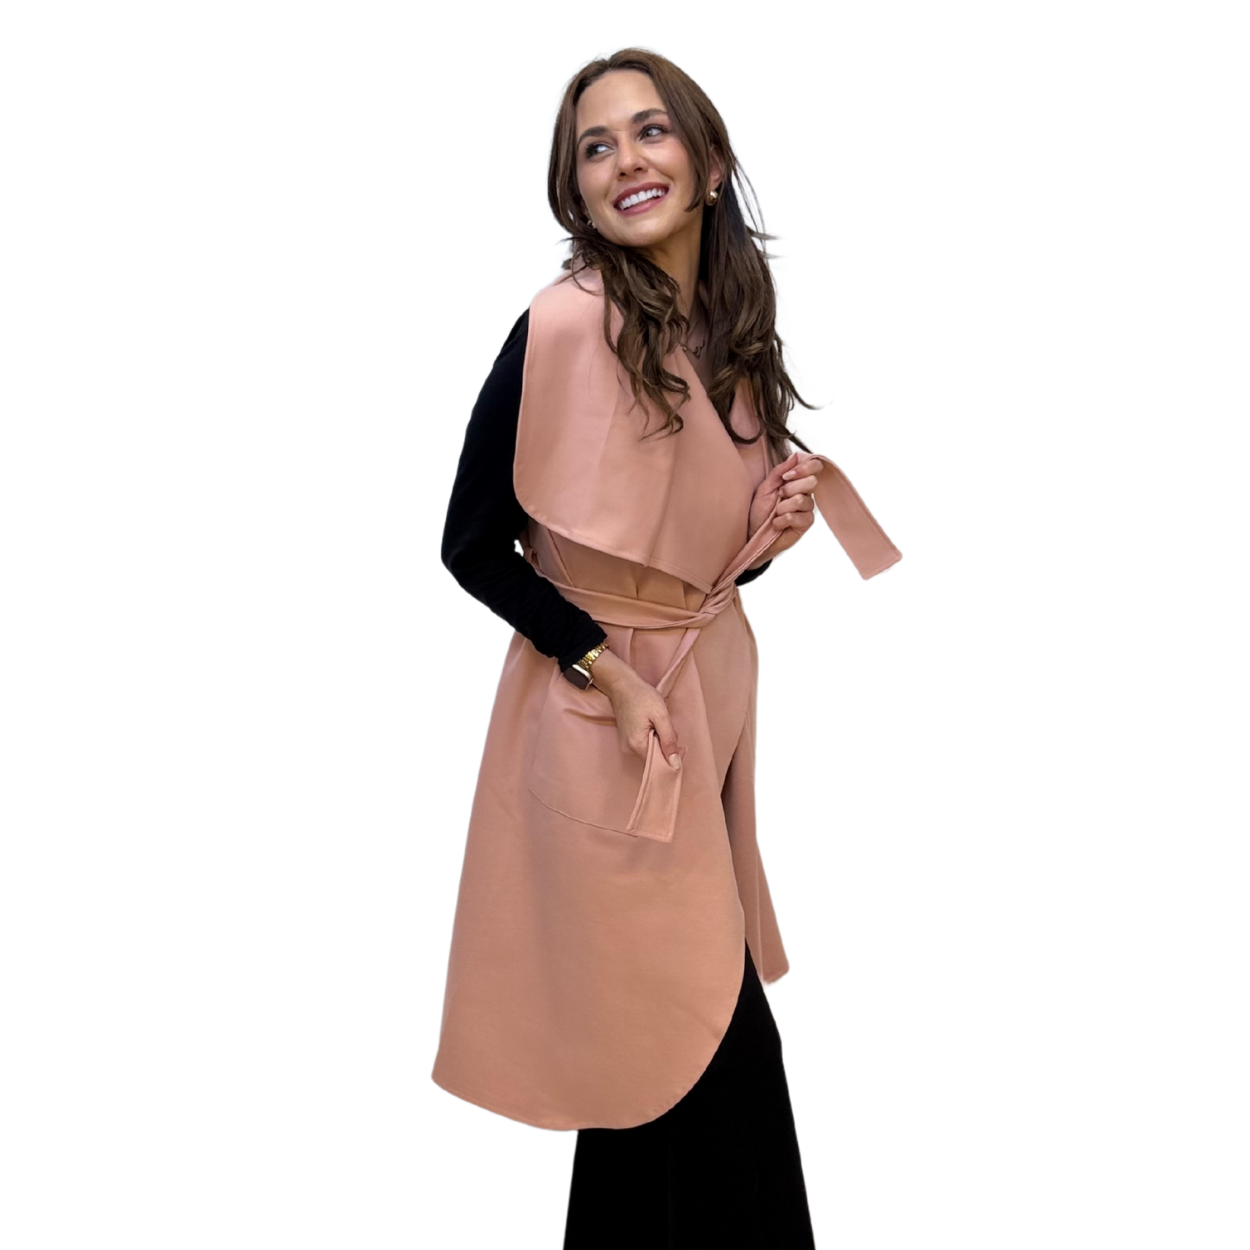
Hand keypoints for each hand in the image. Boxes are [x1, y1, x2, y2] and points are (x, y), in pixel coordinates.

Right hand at [588, 650, 682, 770]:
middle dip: (667, 749)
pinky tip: (654, 727)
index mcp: (637, 745)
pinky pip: (644, 746)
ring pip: (650, 752)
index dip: (673, 757)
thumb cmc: (642, 697)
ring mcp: (626, 745)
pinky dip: (653, 740)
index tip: (682, 747)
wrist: (623, 685)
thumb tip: (675, 762)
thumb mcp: (661, 715)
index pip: (659, 763)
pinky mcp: (627, 740)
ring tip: (661, 726)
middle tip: (671, 731)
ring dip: (660, 743)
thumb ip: (669, 740)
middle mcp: (629, 750)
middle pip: (655, 759)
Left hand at [744, 452, 822, 567]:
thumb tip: (795, 455)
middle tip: (779, 497)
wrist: (752, 533)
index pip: (814, 467)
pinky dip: (782, 520)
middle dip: (790, 489)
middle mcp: (805, 494)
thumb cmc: (759, 512)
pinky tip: (777, 523)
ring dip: (783, 507)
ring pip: (802, 500)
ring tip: (776, 513)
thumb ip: (780, 471)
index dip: (804, 468)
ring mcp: (807, 509)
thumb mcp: (766, 487)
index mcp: (797, 482)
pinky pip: (798, 517)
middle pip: (811, 482)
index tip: (787, 476)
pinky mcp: (805, 524)